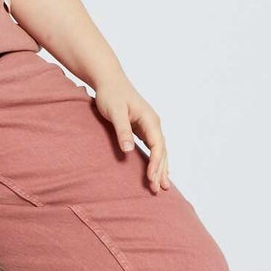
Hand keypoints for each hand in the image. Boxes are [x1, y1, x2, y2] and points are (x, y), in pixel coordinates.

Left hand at [92, 75, 170, 193]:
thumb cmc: (110, 94)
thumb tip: (128, 150)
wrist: (108, 80)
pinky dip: (156, 161)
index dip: (156, 164)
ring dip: (161, 168)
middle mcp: (153, 123)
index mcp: (150, 119)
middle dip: (161, 171)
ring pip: (160, 151)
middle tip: (158, 189)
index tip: (151, 178)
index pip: (157, 146)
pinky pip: (153, 148)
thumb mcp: (115, 112)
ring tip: (162, 187)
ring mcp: (149, 126)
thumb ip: (122, 130)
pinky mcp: (142, 128)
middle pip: (162, 151)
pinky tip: (155, 171)